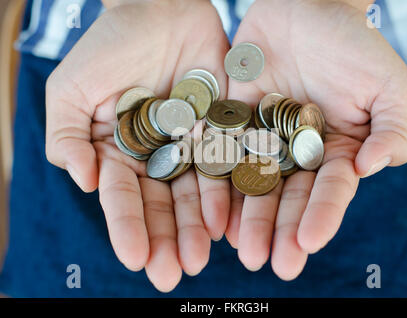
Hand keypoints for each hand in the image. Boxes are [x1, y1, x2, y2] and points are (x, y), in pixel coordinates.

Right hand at [45, 0, 229, 291]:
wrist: (159, 9)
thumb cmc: (111, 44)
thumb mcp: (73, 88)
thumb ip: (68, 135)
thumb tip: (85, 181)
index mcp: (118, 152)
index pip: (121, 197)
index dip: (127, 227)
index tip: (136, 257)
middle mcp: (154, 155)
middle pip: (160, 204)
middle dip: (165, 240)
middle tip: (170, 274)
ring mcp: (188, 145)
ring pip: (193, 194)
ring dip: (196, 228)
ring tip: (199, 259)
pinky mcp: (219, 130)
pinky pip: (223, 165)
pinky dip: (224, 193)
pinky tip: (225, 221)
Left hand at [225, 0, 406, 279]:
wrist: (306, 6)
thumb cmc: (353, 43)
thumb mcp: (387, 85)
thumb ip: (391, 130)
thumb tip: (376, 168)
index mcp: (334, 149)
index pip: (328, 190)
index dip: (320, 216)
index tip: (308, 243)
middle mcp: (295, 151)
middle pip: (286, 196)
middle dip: (277, 229)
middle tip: (266, 263)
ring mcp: (261, 137)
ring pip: (252, 183)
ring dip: (246, 217)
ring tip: (240, 249)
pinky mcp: (232, 120)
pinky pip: (222, 154)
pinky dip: (217, 181)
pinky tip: (212, 211)